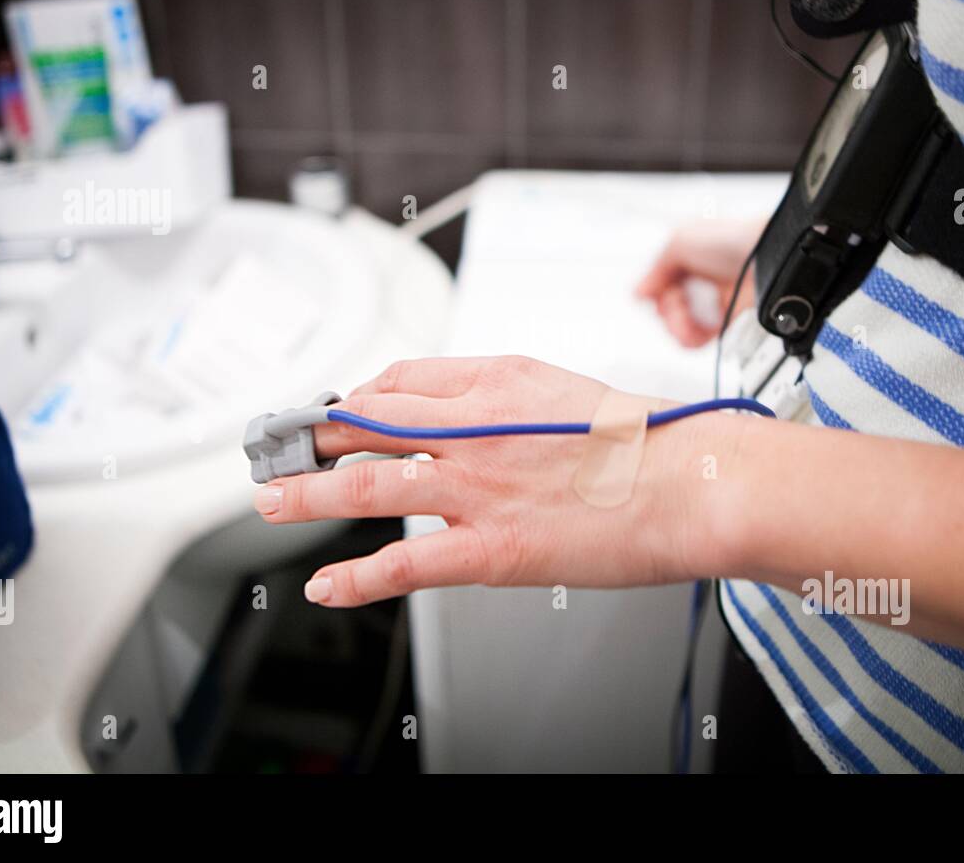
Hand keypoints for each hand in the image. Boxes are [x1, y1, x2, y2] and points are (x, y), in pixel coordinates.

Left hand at [253, 356, 745, 606]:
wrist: (694, 486)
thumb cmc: (647, 441)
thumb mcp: (565, 389)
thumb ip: (504, 396)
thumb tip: (461, 410)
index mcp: (496, 380)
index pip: (399, 382)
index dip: (358, 398)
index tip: (343, 412)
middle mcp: (475, 427)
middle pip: (367, 422)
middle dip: (313, 435)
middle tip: (283, 445)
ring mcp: (478, 488)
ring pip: (366, 485)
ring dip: (306, 492)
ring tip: (270, 499)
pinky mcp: (492, 548)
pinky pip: (405, 564)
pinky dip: (356, 577)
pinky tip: (327, 584)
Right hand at [636, 219, 764, 346]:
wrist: (765, 256)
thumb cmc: (730, 240)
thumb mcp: (680, 242)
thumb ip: (656, 269)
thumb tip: (639, 293)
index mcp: (688, 259)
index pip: (660, 287)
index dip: (655, 294)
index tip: (654, 295)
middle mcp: (700, 281)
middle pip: (668, 310)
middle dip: (667, 312)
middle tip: (676, 305)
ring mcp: (713, 301)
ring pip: (682, 327)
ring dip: (677, 327)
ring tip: (684, 322)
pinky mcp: (727, 320)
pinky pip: (702, 338)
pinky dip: (693, 338)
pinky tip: (693, 331)